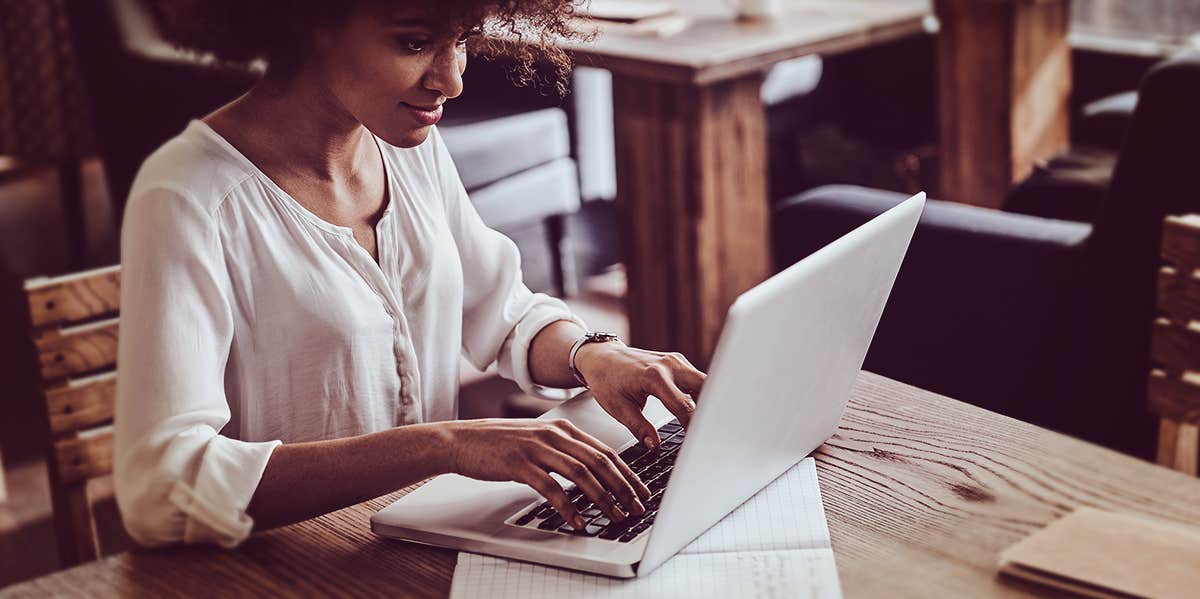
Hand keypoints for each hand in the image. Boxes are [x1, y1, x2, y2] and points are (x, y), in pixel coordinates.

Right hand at [445, 418, 650, 528]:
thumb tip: (591, 471)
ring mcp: (537, 448)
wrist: (461, 440)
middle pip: (599, 461)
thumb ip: (562, 450)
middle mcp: (553, 435)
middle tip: (636, 507)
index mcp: (562, 428)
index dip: (626, 472)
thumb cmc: (498, 443)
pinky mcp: (520, 465)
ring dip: (602, 497)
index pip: (604, 450)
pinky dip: (568, 506)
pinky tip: (577, 521)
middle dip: (622, 487)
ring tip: (615, 516)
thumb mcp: (537, 439)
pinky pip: (551, 488)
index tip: (640, 490)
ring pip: (581, 473)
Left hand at [574, 343, 706, 448]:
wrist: (601, 357)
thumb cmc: (606, 380)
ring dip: (708, 401)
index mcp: (653, 376)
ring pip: (704, 382)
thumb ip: (639, 428)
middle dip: (711, 410)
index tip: (697, 442)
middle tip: (712, 432)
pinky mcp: (677, 362)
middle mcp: (669, 365)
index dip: (693, 427)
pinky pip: (696, 379)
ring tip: (708, 425)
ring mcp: (675, 361)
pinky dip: (700, 395)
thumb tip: (655, 446)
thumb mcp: (618, 408)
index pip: (683, 406)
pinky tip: (699, 412)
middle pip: (705, 387)